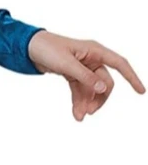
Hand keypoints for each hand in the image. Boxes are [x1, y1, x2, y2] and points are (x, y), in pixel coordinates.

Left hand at [26, 31, 144, 120]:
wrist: (28, 48)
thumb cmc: (47, 48)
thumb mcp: (66, 64)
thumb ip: (85, 77)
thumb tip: (103, 88)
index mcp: (94, 51)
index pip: (120, 64)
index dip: (132, 78)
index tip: (141, 92)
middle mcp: (92, 58)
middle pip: (105, 82)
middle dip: (99, 99)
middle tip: (89, 113)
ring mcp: (83, 67)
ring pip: (92, 89)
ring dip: (87, 103)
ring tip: (78, 117)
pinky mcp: (73, 74)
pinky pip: (81, 90)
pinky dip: (79, 101)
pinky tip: (76, 112)